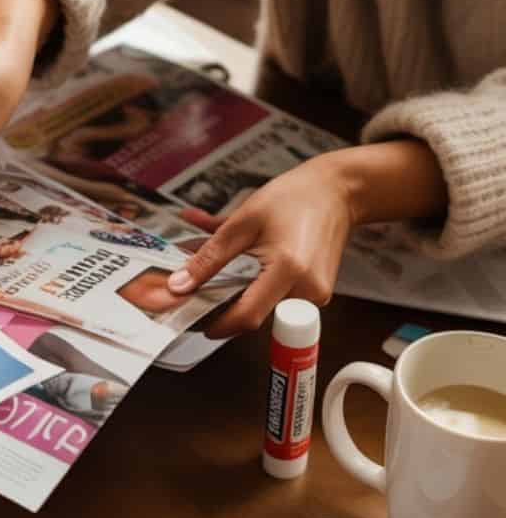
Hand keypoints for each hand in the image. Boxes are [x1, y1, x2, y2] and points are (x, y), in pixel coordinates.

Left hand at [164, 157, 354, 335]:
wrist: (336, 192)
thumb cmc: (295, 198)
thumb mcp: (243, 221)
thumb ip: (209, 256)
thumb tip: (180, 284)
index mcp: (289, 268)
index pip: (248, 315)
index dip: (219, 324)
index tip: (197, 322)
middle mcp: (307, 289)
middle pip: (256, 316)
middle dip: (227, 308)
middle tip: (204, 292)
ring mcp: (316, 294)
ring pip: (267, 309)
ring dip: (243, 296)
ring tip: (227, 273)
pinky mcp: (318, 294)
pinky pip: (280, 300)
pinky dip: (260, 289)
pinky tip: (252, 268)